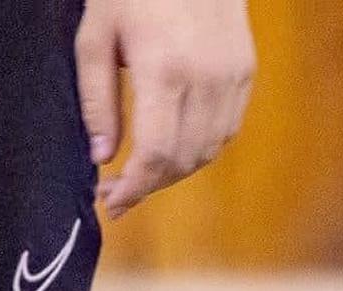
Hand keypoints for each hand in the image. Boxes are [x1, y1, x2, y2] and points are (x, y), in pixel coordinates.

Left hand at [77, 0, 255, 216]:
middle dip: (151, 185)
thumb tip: (102, 156)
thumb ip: (97, 99)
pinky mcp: (246, 75)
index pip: (158, 152)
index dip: (135, 187)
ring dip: (176, 171)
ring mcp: (233, 80)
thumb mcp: (96, 35)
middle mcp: (208, 81)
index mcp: (166, 70)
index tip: (112, 203)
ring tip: (143, 173)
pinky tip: (174, 146)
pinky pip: (225, 130)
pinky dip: (199, 148)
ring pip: (209, 150)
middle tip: (118, 193)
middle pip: (185, 160)